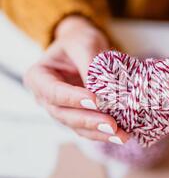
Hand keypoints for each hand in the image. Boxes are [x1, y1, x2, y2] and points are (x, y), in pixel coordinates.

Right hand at [24, 16, 129, 143]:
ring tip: (121, 135)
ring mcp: (61, 110)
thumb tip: (101, 89)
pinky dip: (105, 133)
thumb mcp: (82, 43)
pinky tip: (121, 135)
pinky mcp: (78, 118)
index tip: (95, 100)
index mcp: (38, 77)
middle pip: (64, 114)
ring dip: (99, 132)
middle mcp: (46, 98)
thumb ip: (89, 64)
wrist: (84, 47)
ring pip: (77, 127)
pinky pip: (89, 130)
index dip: (73, 98)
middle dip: (89, 120)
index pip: (53, 92)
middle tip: (111, 123)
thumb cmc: (78, 41)